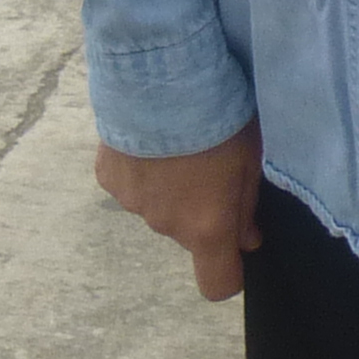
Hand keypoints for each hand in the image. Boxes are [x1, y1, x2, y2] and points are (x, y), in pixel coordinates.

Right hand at [96, 126, 265, 300]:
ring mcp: (132, 203)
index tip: (235, 244)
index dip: (228, 270)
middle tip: (209, 162)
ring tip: (176, 141)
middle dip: (200, 208)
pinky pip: (130, 181)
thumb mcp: (250, 158)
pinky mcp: (107, 176)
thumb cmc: (219, 116)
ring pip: (158, 205)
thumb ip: (246, 205)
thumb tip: (248, 239)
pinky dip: (141, 166)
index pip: (217, 284)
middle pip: (188, 233)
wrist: (162, 75)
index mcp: (207, 227)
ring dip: (169, 185)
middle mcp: (167, 225)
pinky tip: (148, 134)